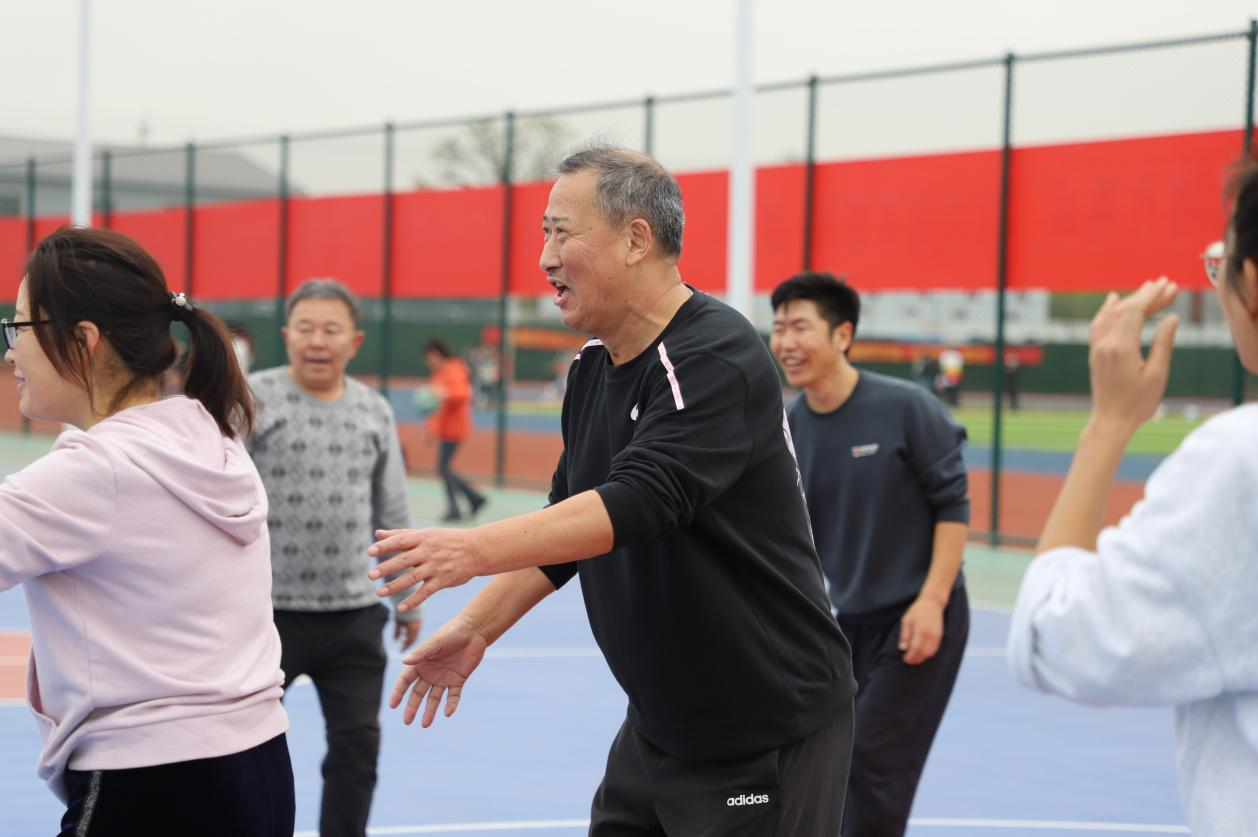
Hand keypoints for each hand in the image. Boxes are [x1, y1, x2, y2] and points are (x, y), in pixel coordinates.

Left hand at [367, 527, 482, 612]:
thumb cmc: (447, 540)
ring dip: (395, 586)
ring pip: (413, 577)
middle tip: (371, 575)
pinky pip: (426, 592)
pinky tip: (401, 608)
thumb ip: (400, 534)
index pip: (401, 541)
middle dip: (387, 568)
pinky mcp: (443, 581)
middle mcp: (429, 552)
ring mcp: (436, 567)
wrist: (476, 550)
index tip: (370, 551)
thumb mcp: (425, 533)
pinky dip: (414, 601)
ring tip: (380, 592)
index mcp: (423, 538)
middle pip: (404, 560)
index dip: (385, 546)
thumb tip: (377, 534)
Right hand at [390, 616, 487, 725]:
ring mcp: (444, 677)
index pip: (406, 680)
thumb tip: (404, 661)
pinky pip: (453, 696)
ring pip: (434, 698)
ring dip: (429, 711)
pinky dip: (450, 704)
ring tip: (424, 724)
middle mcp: (430, 672)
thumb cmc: (452, 632)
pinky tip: (447, 713)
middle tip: (407, 721)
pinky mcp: (458, 679)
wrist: (474, 630)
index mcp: (421, 663)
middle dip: (412, 707)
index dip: (398, 692)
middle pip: (418, 693)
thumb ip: (421, 653)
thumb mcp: (436, 643)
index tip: (393, 704)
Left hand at [899, 596, 944, 664]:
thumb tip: (902, 649)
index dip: (910, 656)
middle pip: (923, 653)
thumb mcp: (906, 620)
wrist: (932, 604)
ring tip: (914, 658)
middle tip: (908, 661)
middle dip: (915, 659)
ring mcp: (936, 636)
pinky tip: (922, 653)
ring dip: (922, 658)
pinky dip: (928, 654)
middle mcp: (930, 635)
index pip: (915, 649)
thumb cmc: (917, 611)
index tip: (904, 659)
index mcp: (920, 631)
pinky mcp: (940, 637)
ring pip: (930, 653)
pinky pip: (935, 649)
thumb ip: (905, 635)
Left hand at [1087, 278, 1178, 435]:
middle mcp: (1105, 343)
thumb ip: (1163, 343)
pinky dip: (1107, 310)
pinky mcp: (1095, 353)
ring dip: (1130, 300)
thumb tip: (1171, 318)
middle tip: (1167, 284)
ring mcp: (1097, 348)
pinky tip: (1112, 300)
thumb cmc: (1137, 402)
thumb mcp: (1157, 374)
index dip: (1153, 296)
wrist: (1110, 421)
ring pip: (1112, 315)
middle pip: (1125, 310)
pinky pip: (1099, 324)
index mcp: (1121, 347)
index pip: (1135, 311)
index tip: (1168, 285)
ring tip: (1148, 288)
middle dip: (1146, 295)